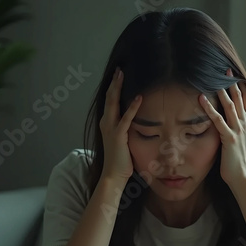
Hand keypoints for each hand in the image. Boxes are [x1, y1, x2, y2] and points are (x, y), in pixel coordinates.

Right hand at [99, 67, 141, 182]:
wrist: (113, 174)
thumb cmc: (120, 159)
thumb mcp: (122, 139)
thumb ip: (125, 128)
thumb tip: (136, 120)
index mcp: (107, 123)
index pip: (110, 101)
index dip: (113, 87)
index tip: (118, 75)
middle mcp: (106, 123)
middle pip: (109, 98)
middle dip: (114, 83)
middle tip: (119, 69)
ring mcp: (111, 128)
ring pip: (113, 103)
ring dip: (118, 88)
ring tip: (122, 75)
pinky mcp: (119, 135)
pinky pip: (126, 118)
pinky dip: (132, 108)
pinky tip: (139, 98)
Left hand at [199, 68, 245, 186]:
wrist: (242, 176)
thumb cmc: (239, 161)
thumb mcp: (240, 141)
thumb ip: (237, 129)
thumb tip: (230, 123)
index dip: (241, 87)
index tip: (235, 75)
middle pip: (239, 98)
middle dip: (232, 83)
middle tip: (226, 69)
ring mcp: (238, 130)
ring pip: (230, 105)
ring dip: (222, 91)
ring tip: (214, 78)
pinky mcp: (229, 138)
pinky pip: (217, 119)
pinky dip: (209, 108)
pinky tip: (201, 98)